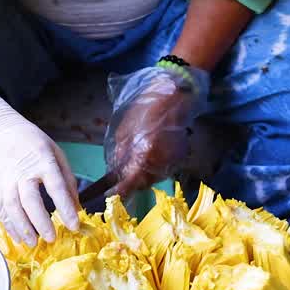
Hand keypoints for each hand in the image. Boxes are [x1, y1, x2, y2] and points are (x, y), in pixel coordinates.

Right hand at [0, 75, 78, 244]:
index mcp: (43, 161)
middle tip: (51, 238)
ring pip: (11, 208)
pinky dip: (9, 226)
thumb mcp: (56, 153)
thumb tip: (76, 206)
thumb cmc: (32, 143)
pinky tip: (19, 236)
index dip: (65, 207)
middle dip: (40, 222)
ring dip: (22, 228)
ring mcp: (5, 181)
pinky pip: (1, 210)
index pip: (55, 186)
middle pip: (30, 200)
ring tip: (33, 243)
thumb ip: (67, 180)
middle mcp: (22, 172)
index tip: (74, 224)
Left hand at [105, 64, 208, 197]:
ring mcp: (173, 161)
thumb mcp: (124, 132)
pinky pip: (164, 170)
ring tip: (133, 169)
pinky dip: (154, 169)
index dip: (119, 191)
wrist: (175, 96)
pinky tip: (148, 161)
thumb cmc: (146, 109)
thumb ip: (120, 155)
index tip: (109, 193)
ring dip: (142, 177)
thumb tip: (115, 172)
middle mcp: (160, 162)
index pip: (130, 183)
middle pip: (143, 184)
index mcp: (145, 154)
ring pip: (154, 178)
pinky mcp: (180, 157)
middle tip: (119, 182)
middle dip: (130, 185)